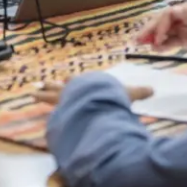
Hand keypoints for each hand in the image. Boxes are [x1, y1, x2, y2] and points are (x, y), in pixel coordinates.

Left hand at [35, 81, 152, 105]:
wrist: (99, 98)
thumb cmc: (112, 95)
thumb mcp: (127, 94)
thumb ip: (139, 93)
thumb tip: (154, 90)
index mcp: (89, 84)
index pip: (79, 83)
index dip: (72, 83)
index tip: (66, 81)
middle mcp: (76, 88)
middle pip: (62, 88)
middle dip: (53, 87)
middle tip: (41, 85)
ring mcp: (67, 97)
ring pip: (52, 94)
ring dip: (43, 94)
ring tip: (32, 93)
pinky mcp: (61, 105)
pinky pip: (50, 104)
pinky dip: (43, 102)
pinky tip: (34, 101)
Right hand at [136, 2, 186, 57]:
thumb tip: (173, 11)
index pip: (167, 15)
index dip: (158, 25)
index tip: (154, 38)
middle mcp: (186, 18)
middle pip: (163, 22)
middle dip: (149, 31)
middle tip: (136, 41)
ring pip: (166, 32)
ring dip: (154, 38)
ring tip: (143, 47)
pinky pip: (173, 41)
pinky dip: (163, 45)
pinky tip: (156, 49)